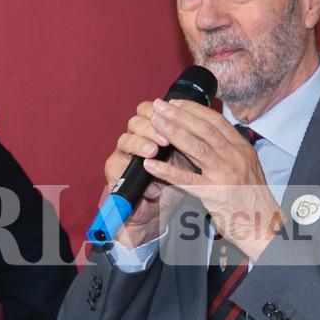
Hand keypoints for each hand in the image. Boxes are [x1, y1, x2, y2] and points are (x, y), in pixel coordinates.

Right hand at [103, 101, 192, 247]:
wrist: (151, 209)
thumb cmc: (170, 183)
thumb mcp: (185, 162)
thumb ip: (191, 145)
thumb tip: (207, 128)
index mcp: (151, 131)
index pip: (150, 110)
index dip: (162, 113)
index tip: (178, 118)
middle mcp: (134, 138)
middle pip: (135, 121)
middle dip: (151, 127)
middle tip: (165, 138)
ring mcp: (121, 154)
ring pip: (125, 140)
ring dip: (139, 143)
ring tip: (152, 151)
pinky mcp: (112, 170)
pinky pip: (117, 165)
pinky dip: (132, 169)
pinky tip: (146, 171)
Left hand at [144, 99, 283, 258]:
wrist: (264, 226)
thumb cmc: (253, 199)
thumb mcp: (246, 167)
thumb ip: (229, 151)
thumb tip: (209, 136)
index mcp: (242, 148)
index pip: (216, 121)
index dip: (193, 109)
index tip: (176, 103)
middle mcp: (235, 157)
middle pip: (203, 129)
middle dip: (178, 114)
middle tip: (159, 106)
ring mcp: (225, 174)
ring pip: (195, 147)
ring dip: (172, 132)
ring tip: (154, 123)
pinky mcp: (214, 194)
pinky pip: (186, 180)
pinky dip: (166, 171)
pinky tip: (150, 165)